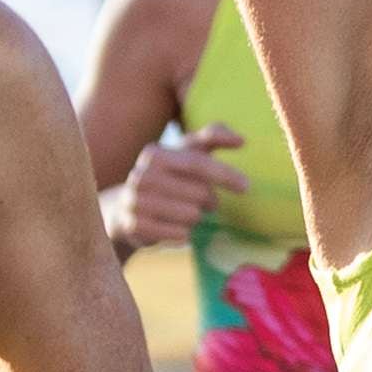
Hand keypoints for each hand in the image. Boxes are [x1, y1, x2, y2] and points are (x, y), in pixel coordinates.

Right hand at [104, 124, 247, 253]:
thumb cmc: (168, 176)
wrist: (125, 207)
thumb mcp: (186, 152)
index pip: (198, 164)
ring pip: (191, 216)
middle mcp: (141, 176)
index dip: (224, 174)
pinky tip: (175, 227)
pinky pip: (180, 235)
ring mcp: (135, 203)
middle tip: (201, 202)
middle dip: (209, 201)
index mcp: (155, 154)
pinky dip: (185, 234)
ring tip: (183, 213)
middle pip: (199, 193)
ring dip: (196, 218)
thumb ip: (213, 136)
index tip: (246, 187)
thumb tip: (242, 140)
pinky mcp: (135, 227)